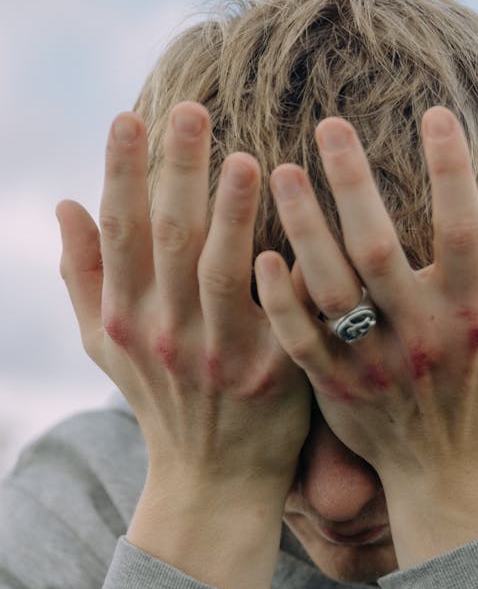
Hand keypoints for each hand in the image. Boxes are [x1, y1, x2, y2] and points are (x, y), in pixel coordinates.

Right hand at [57, 102, 310, 500]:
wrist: (214, 478)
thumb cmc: (161, 399)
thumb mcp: (107, 344)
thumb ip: (83, 275)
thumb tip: (65, 202)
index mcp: (126, 318)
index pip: (118, 232)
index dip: (120, 172)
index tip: (130, 115)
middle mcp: (168, 333)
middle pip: (169, 239)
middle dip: (177, 171)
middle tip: (191, 110)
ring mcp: (221, 355)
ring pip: (223, 272)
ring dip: (232, 214)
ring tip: (246, 160)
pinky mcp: (274, 373)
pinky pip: (284, 313)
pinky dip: (289, 273)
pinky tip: (301, 230)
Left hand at [254, 107, 477, 560]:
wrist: (447, 476)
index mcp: (472, 314)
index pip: (463, 230)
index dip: (452, 170)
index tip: (436, 113)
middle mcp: (419, 335)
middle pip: (378, 249)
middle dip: (353, 183)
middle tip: (329, 124)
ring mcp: (372, 363)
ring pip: (329, 287)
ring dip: (304, 227)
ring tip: (281, 171)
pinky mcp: (334, 386)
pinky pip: (298, 338)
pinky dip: (279, 300)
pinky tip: (262, 255)